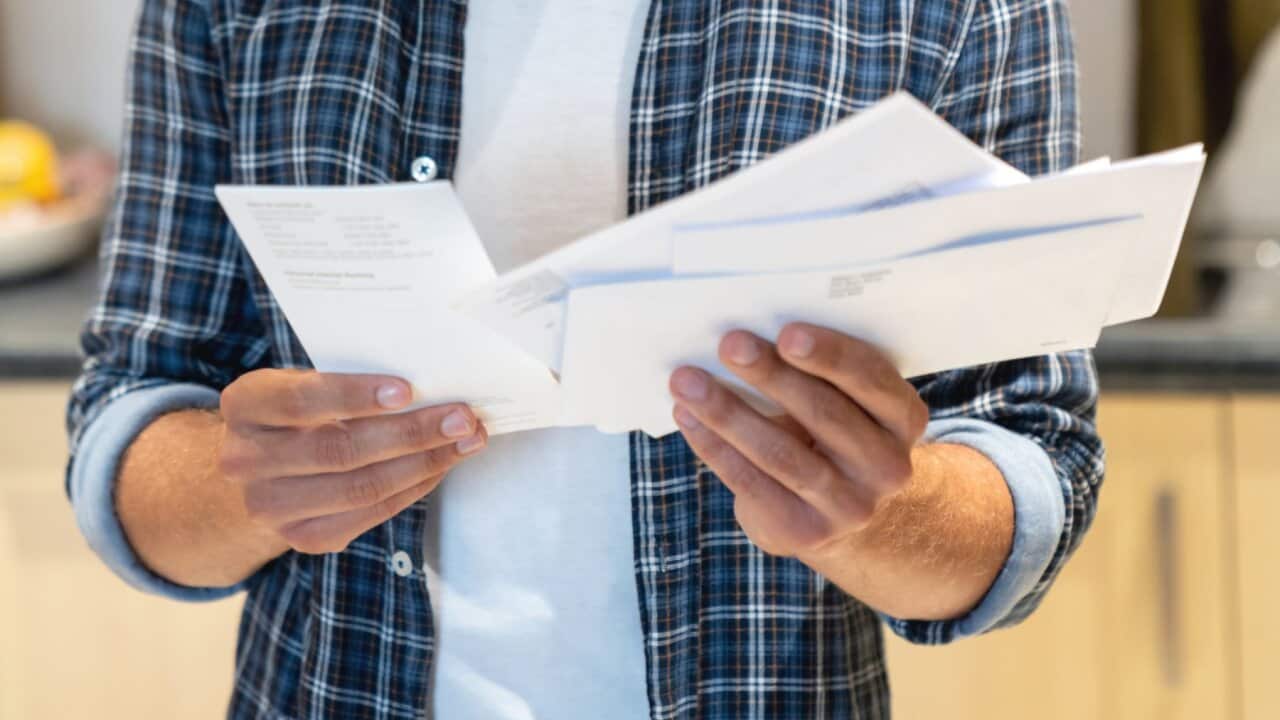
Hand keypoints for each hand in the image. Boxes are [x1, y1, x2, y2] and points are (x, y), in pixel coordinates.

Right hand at [217, 369, 486, 554]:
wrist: (259, 468)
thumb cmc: (300, 412)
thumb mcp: (305, 382)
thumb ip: (347, 381)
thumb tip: (429, 383)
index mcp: (247, 405)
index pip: (302, 400)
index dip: (356, 396)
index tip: (408, 389)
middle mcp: (247, 460)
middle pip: (340, 450)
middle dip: (411, 433)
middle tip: (462, 418)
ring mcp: (271, 506)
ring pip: (361, 488)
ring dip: (424, 463)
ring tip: (466, 442)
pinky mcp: (303, 537)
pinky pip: (370, 514)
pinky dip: (413, 488)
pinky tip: (441, 466)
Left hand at [668, 323, 927, 561]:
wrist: (849, 516)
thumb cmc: (835, 435)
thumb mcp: (849, 405)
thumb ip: (817, 376)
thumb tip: (747, 341)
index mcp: (903, 419)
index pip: (871, 381)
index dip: (831, 356)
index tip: (787, 333)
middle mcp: (886, 467)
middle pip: (824, 414)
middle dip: (771, 375)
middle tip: (730, 343)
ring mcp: (849, 507)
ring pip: (781, 453)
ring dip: (727, 412)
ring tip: (686, 381)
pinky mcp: (805, 532)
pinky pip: (751, 483)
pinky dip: (714, 446)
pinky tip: (688, 417)